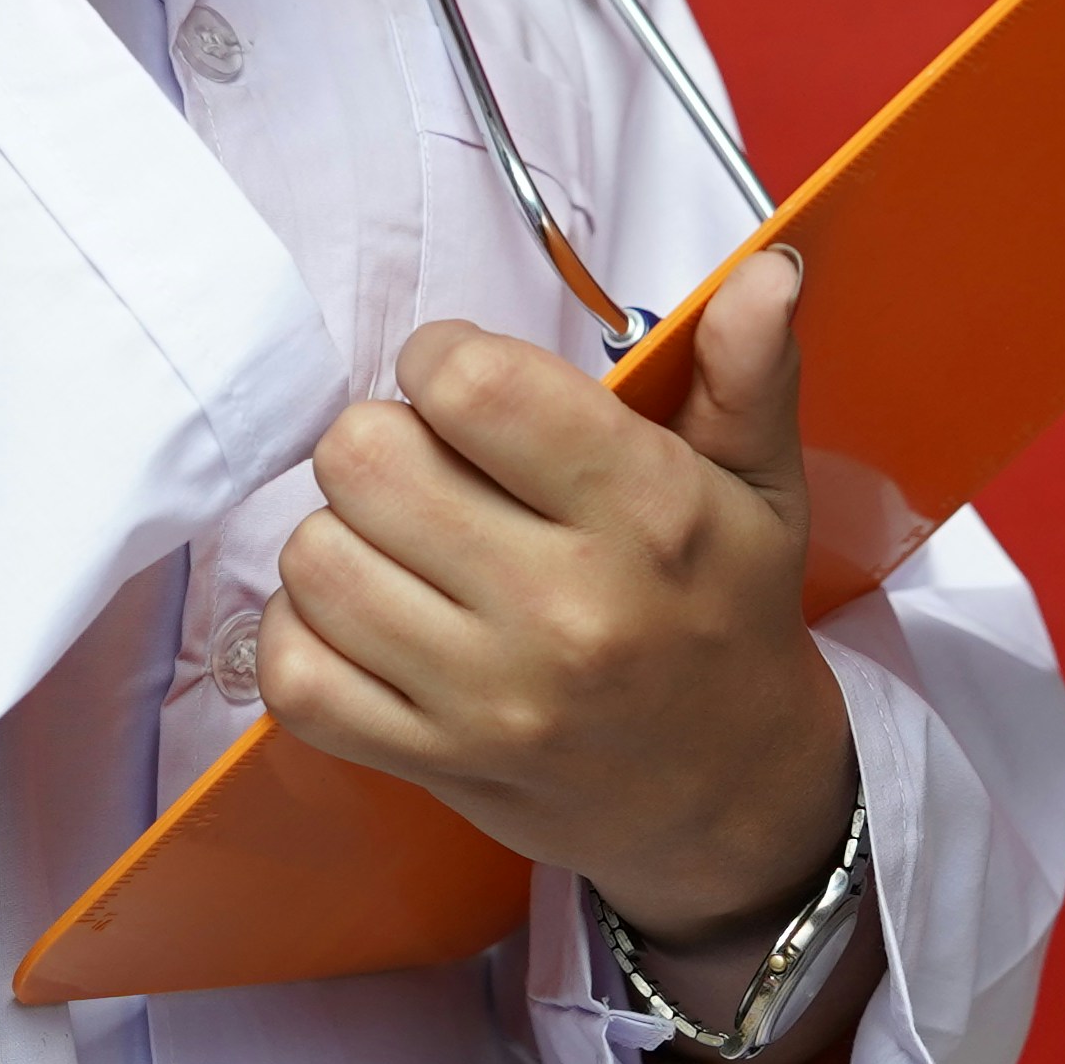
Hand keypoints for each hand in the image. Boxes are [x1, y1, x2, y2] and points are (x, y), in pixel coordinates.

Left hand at [258, 249, 860, 1015]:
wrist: (729, 793)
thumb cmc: (725, 613)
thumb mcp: (760, 487)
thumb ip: (749, 372)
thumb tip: (767, 270)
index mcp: (646, 514)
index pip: (470, 384)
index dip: (440, 360)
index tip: (465, 388)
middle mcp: (564, 609)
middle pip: (364, 458)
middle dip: (384, 441)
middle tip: (430, 468)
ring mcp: (490, 699)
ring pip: (316, 559)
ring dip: (341, 534)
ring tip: (401, 543)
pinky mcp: (433, 765)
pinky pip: (297, 677)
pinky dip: (304, 635)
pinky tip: (364, 617)